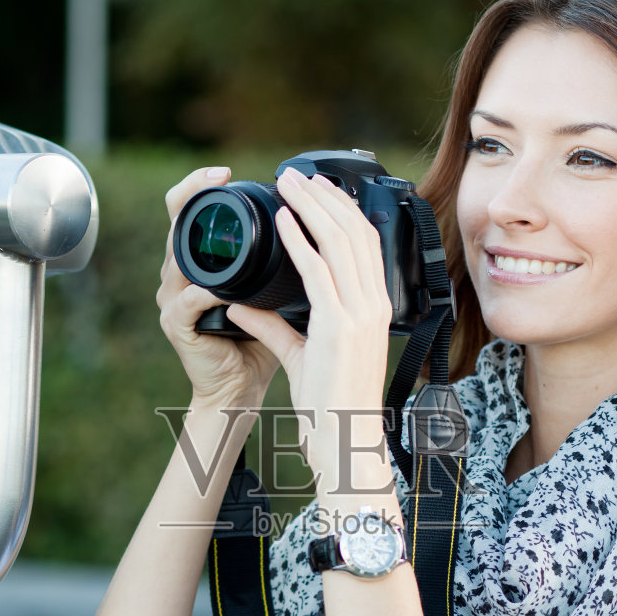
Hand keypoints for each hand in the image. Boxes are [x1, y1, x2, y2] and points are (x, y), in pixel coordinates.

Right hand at [156, 167, 282, 411]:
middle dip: (192, 194)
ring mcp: (176, 299)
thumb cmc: (260, 346)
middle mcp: (185, 276)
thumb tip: (323, 226)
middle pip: (178, 223)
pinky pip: (187, 303)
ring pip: (176, 257)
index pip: (196, 213)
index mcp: (208, 264)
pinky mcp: (177, 326)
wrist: (241, 391)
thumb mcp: (279, 295)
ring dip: (196, 237)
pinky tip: (220, 289)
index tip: (225, 170)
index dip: (203, 185)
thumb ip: (291, 263)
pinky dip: (204, 294)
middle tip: (215, 176)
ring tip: (220, 223)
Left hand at [223, 168, 393, 495]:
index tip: (317, 189)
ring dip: (310, 207)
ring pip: (340, 243)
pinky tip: (282, 220)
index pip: (364, 244)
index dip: (341, 210)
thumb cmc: (330, 404)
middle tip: (295, 174)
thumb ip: (274, 327)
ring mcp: (360, 314)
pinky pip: (318, 272)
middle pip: (353, 233)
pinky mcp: (340, 327)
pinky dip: (300, 240)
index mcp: (374, 308)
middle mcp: (373, 305)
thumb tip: (242, 305)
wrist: (345, 440)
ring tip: (286, 183)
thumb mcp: (302, 356)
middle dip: (322, 198)